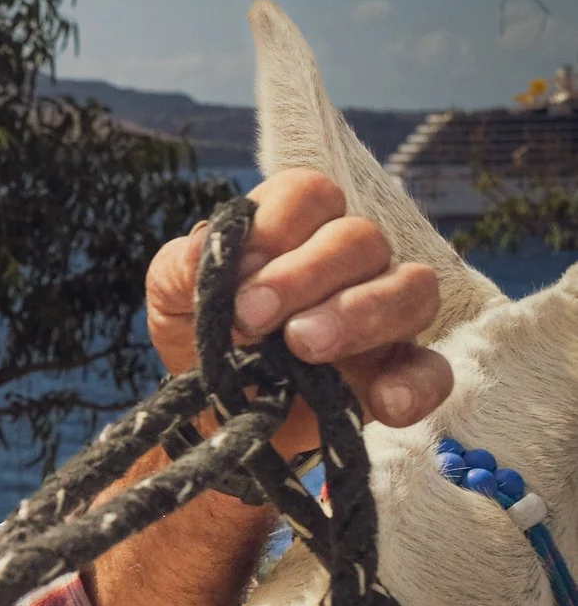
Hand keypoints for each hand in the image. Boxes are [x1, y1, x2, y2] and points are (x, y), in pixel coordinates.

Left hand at [145, 171, 451, 455]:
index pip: (310, 195)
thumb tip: (201, 248)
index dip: (277, 226)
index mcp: (296, 229)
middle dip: (308, 274)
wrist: (213, 410)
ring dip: (361, 313)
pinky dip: (415, 385)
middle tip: (254, 317)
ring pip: (412, 288)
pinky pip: (433, 370)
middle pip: (361, 238)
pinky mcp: (397, 372)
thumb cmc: (201, 336)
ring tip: (303, 347)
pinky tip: (382, 402)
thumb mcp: (173, 297)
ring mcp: (384, 315)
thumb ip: (183, 266)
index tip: (236, 275)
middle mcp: (350, 263)